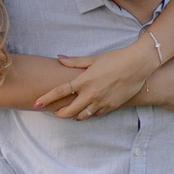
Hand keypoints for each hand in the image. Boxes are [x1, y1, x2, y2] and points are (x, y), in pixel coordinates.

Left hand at [34, 41, 156, 118]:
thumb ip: (75, 62)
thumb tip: (59, 58)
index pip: (60, 92)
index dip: (46, 98)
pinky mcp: (111, 107)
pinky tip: (85, 113)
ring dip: (73, 116)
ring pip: (82, 116)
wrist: (137, 65)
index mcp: (84, 80)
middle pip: (69, 110)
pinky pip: (95, 115)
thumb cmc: (115, 58)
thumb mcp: (93, 59)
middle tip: (53, 112)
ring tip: (69, 114)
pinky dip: (88, 115)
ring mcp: (101, 102)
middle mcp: (90, 93)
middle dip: (59, 113)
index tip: (36, 103)